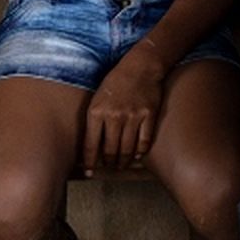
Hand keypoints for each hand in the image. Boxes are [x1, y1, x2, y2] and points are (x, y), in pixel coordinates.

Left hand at [83, 43, 163, 171]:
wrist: (140, 67)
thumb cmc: (116, 83)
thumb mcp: (97, 99)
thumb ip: (94, 121)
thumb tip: (92, 145)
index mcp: (96, 112)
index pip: (91, 145)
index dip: (90, 162)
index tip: (89, 172)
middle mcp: (114, 116)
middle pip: (110, 150)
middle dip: (109, 162)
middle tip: (110, 167)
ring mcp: (133, 116)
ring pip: (127, 149)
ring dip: (123, 161)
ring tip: (122, 165)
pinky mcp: (149, 115)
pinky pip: (144, 141)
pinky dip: (140, 152)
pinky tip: (136, 155)